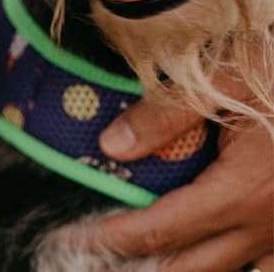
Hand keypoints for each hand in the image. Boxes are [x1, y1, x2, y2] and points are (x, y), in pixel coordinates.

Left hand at [89, 99, 273, 271]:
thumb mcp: (223, 82)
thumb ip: (165, 115)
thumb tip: (111, 146)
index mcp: (242, 192)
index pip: (162, 228)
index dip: (117, 237)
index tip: (81, 238)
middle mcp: (266, 223)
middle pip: (193, 268)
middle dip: (143, 267)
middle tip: (101, 260)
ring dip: (186, 270)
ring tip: (148, 264)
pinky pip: (267, 265)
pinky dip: (237, 267)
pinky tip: (216, 258)